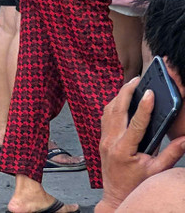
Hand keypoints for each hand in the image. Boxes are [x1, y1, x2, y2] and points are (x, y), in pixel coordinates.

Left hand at [96, 78, 184, 212]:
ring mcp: (103, 139)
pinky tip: (121, 100)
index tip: (150, 92)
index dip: (144, 107)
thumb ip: (171, 154)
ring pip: (108, 111)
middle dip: (126, 92)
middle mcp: (110, 141)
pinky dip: (113, 105)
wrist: (116, 194)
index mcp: (124, 149)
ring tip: (130, 84)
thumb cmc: (137, 183)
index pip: (135, 123)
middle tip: (137, 79)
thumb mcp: (157, 170)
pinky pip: (105, 117)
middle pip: (117, 110)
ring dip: (119, 96)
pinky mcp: (101, 138)